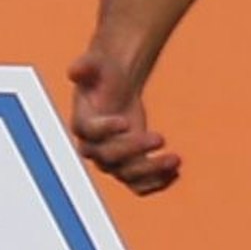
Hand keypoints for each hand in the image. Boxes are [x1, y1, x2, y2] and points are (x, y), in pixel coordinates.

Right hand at [68, 50, 180, 195]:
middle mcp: (94, 147)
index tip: (126, 121)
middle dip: (135, 149)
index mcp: (84, 124)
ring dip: (151, 171)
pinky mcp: (129, 165)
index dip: (106, 130)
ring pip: (127, 176)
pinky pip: (140, 184)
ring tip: (176, 160)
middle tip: (160, 137)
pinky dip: (157, 182)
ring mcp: (112, 160)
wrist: (115, 87)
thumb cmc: (103, 75)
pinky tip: (175, 173)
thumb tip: (75, 69)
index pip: (91, 133)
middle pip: (110, 158)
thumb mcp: (95, 65)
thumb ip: (86, 66)